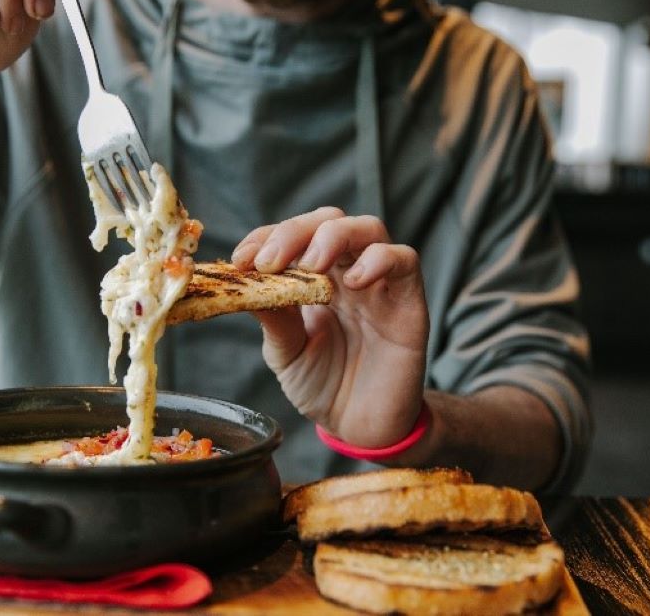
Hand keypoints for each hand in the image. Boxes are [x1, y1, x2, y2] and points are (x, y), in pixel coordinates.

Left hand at [232, 207, 428, 447]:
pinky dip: (379, 260)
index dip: (265, 238)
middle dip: (295, 232)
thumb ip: (273, 318)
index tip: (240, 260)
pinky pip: (405, 260)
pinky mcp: (409, 301)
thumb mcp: (286, 353)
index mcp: (315, 278)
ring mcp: (380, 284)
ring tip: (312, 264)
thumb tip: (245, 284)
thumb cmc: (324, 386)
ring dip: (335, 236)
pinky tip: (354, 281)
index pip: (293, 237)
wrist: (361, 428)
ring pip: (368, 228)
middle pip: (329, 221)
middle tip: (269, 262)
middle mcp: (347, 272)